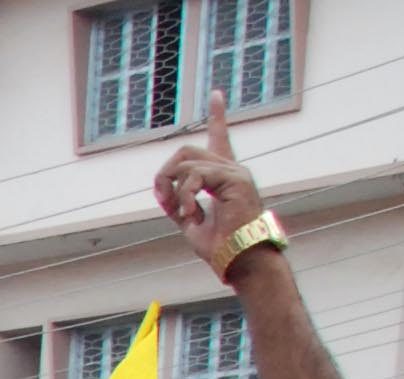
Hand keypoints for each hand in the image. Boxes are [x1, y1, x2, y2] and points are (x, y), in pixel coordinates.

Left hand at [153, 93, 269, 274]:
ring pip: (187, 163)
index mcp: (223, 176)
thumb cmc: (221, 245)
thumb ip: (177, 203)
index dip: (217, 115)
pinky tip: (190, 214)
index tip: (215, 94)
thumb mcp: (190, 221)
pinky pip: (196, 176)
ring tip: (182, 213)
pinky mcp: (236, 179)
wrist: (240, 259)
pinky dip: (185, 196)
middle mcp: (232, 168)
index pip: (220, 138)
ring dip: (174, 189)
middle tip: (163, 199)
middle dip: (165, 173)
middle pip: (186, 151)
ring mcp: (236, 172)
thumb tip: (162, 191)